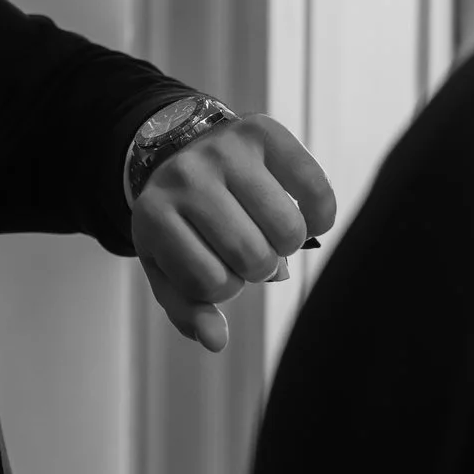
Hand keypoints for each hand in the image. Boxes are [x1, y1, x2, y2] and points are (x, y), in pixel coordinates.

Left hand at [133, 112, 337, 353]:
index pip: (212, 284)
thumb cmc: (181, 222)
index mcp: (153, 216)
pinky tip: (306, 218)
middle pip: (253, 257)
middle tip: (247, 249)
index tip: (217, 266)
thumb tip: (215, 341)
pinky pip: (314, 189)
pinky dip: (320, 215)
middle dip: (257, 266)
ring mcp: (224, 150)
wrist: (178, 150)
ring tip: (267, 231)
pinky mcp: (262, 132)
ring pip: (287, 230)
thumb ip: (188, 308)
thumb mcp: (168, 265)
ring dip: (285, 244)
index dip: (224, 287)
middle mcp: (185, 177)